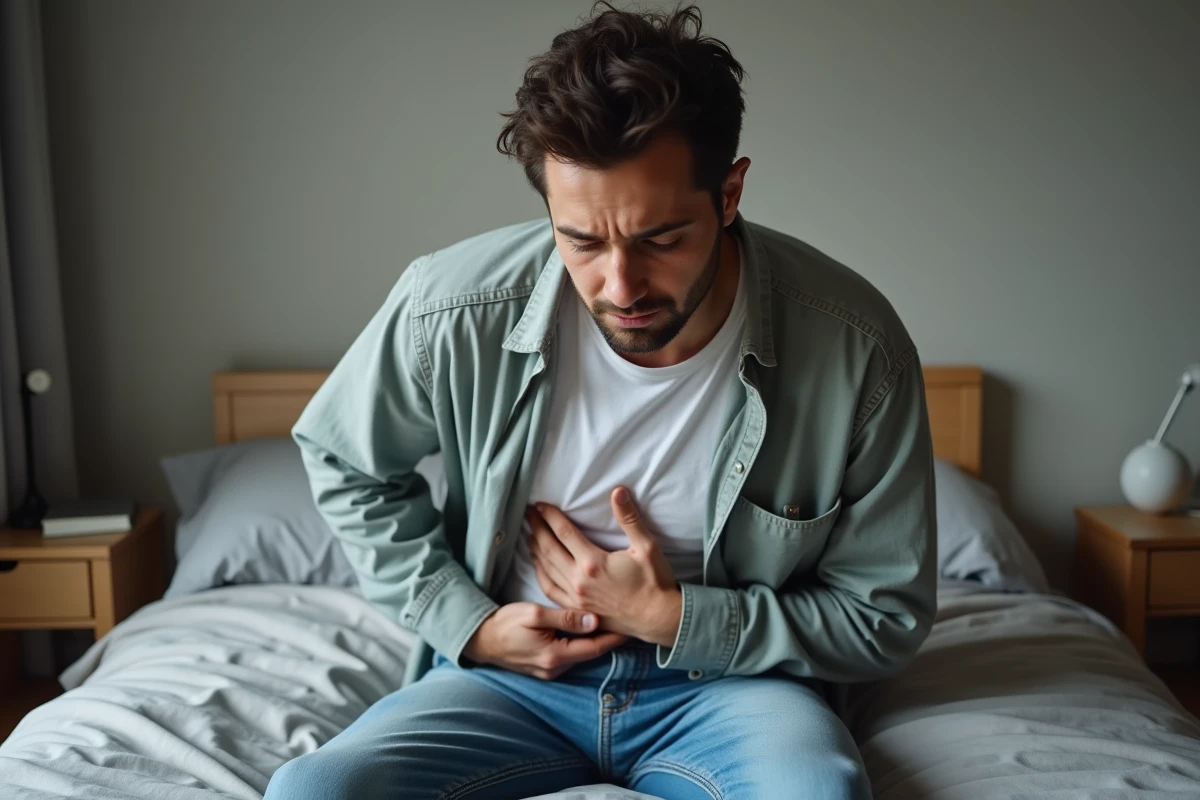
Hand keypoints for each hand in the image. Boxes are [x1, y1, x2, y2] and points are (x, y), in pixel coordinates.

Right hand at [462, 602, 626, 679]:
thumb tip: (593, 620)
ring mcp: (550, 671)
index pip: (595, 647)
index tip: (631, 624)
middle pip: (591, 652)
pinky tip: (588, 630)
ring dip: (596, 640)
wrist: (480, 640)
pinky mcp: (545, 668)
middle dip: (609, 637)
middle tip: (628, 620)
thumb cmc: (505, 623)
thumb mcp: (534, 614)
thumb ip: (564, 617)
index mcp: (555, 656)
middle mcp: (555, 668)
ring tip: (613, 622)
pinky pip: (570, 655)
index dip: (615, 636)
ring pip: (582, 654)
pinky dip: (581, 643)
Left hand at [528, 487, 682, 646]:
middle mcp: (579, 581)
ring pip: (546, 569)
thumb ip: (630, 519)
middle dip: (536, 529)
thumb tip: (618, 491)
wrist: (658, 619)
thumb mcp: (647, 547)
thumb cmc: (655, 582)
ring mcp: (576, 598)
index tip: (539, 505)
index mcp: (593, 563)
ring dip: (535, 550)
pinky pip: (550, 590)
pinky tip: (538, 567)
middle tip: (526, 514)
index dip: (550, 517)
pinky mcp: (577, 610)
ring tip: (529, 535)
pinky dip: (540, 575)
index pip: (564, 533)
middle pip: (549, 549)